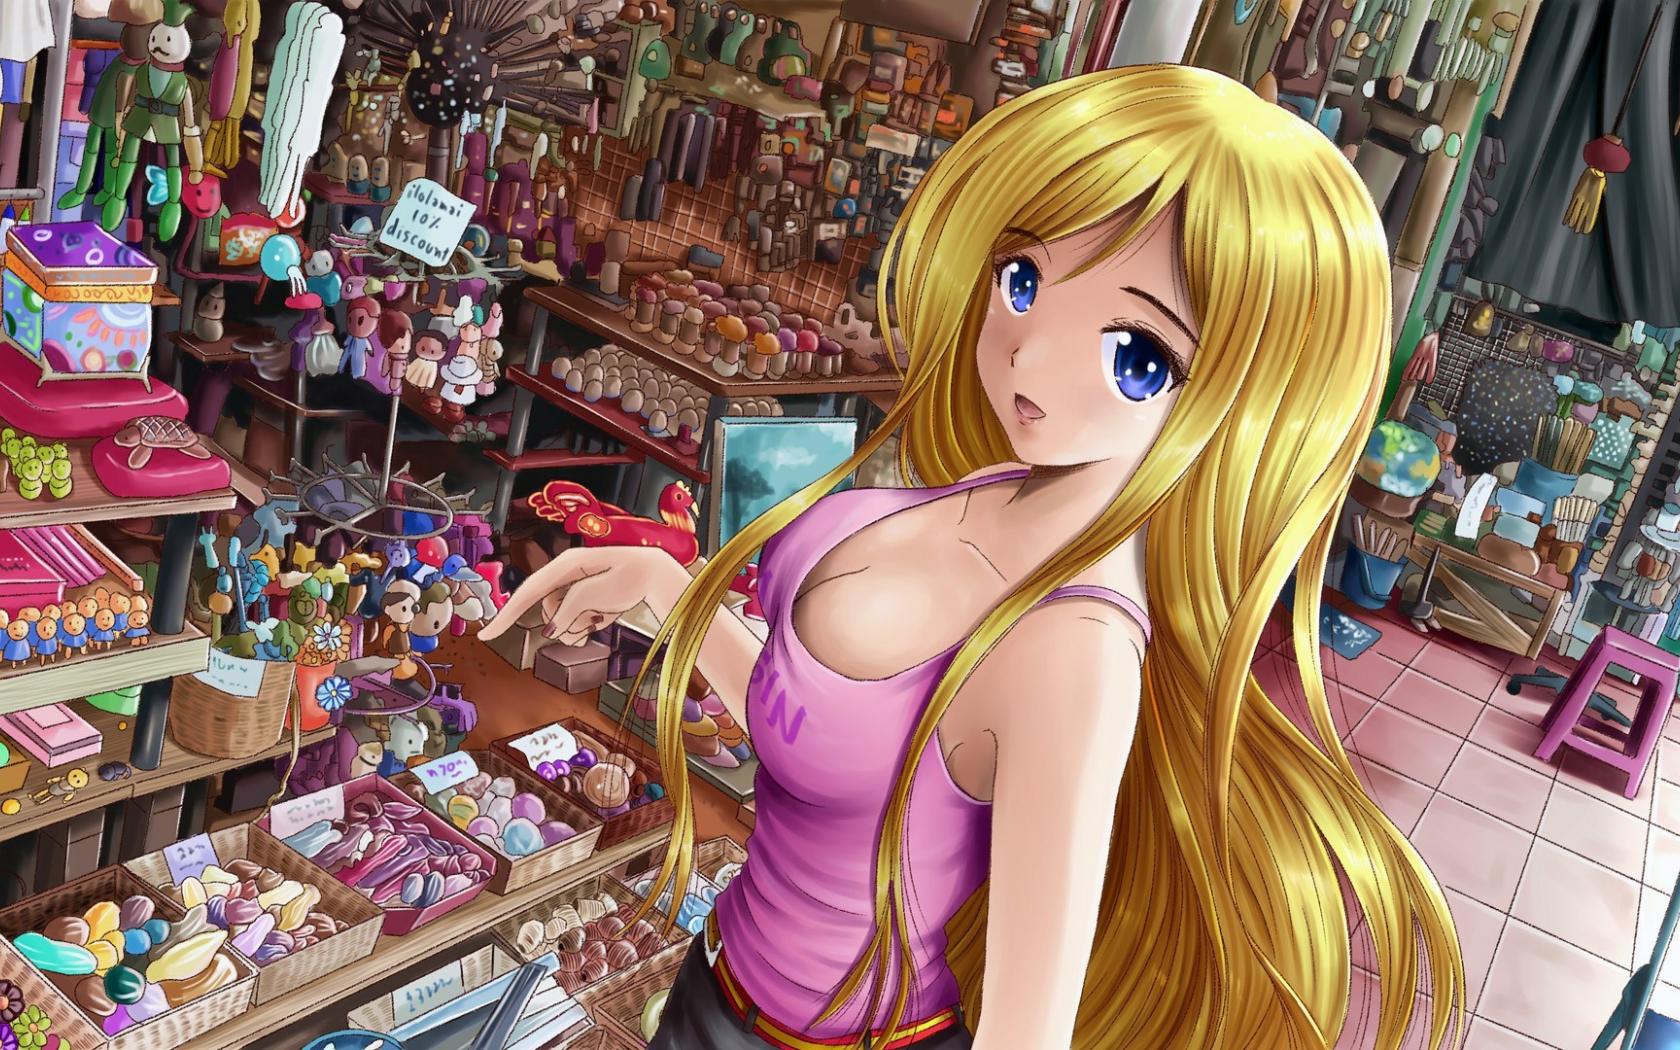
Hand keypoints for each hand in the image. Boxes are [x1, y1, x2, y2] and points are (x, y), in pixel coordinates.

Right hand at [480, 546, 687, 646]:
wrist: (658, 574)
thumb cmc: (633, 577)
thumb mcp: (599, 595)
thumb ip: (570, 609)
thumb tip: (553, 628)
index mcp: (566, 565)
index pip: (529, 591)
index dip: (507, 615)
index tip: (487, 635)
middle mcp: (566, 572)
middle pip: (549, 609)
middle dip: (566, 622)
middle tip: (595, 619)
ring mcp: (576, 584)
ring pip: (561, 617)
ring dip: (579, 624)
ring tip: (602, 617)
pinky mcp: (586, 595)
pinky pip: (575, 617)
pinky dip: (588, 622)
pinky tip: (605, 616)